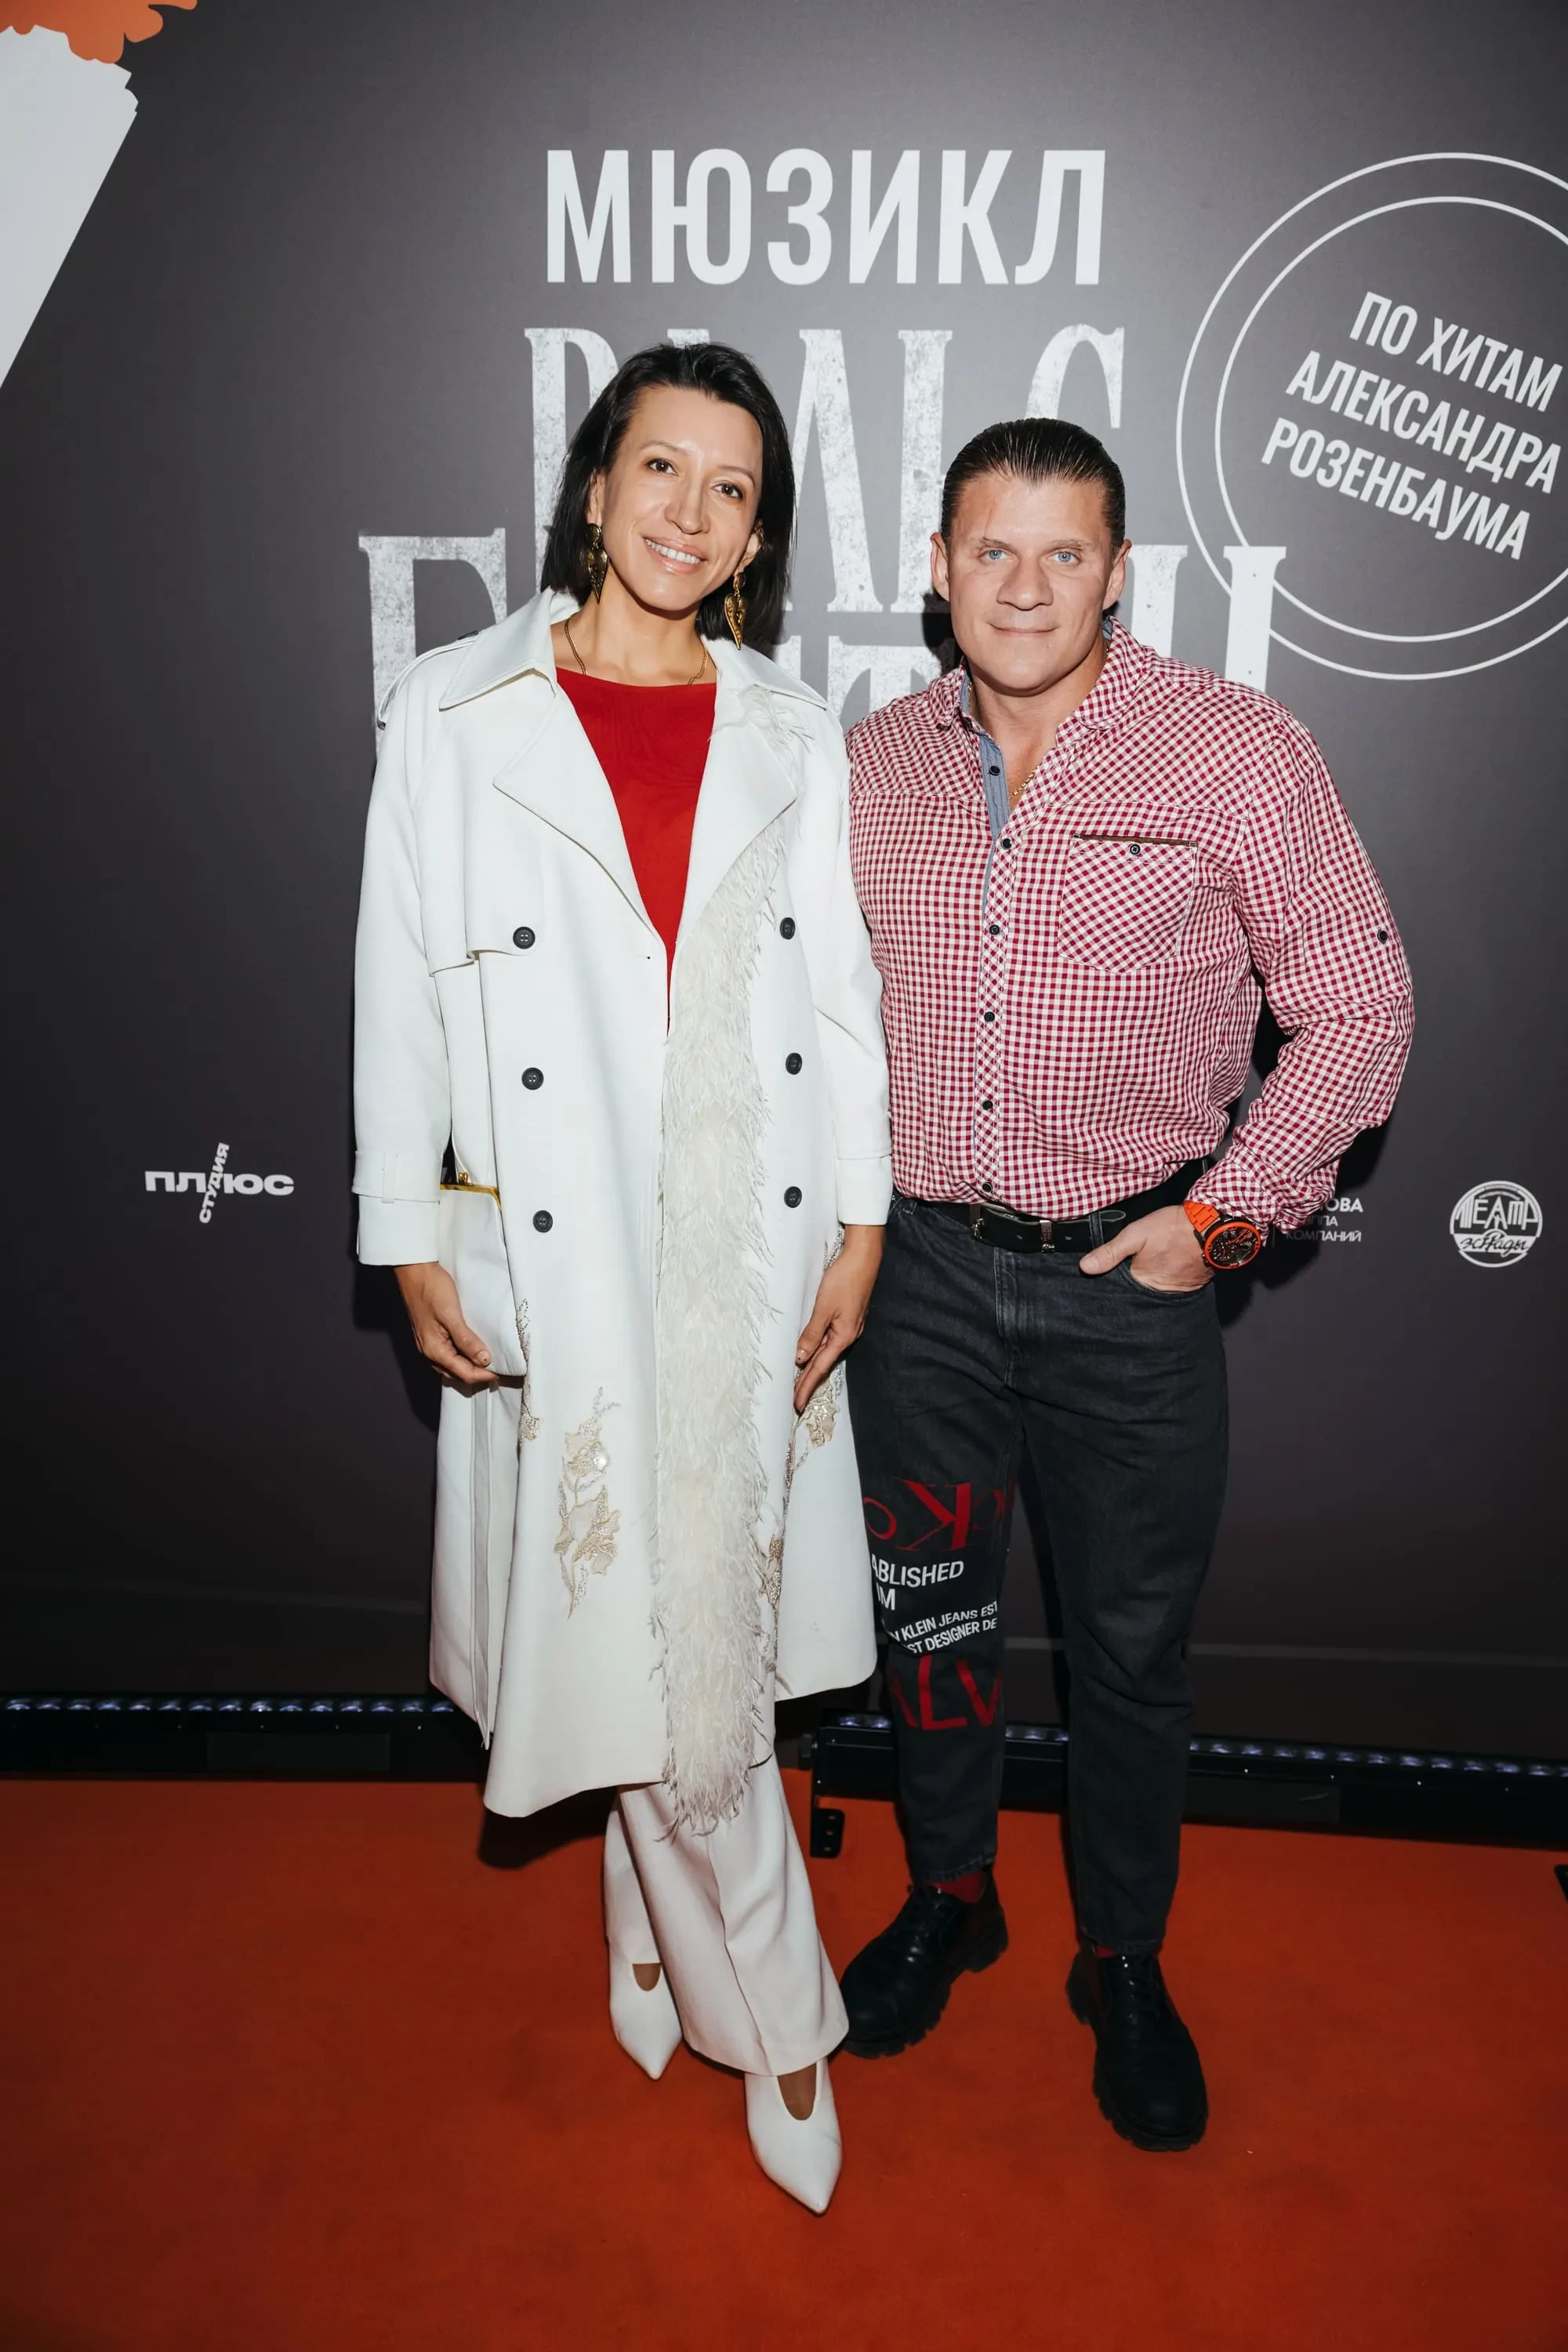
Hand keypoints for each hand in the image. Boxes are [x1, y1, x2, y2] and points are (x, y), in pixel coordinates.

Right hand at [395, 1262, 498, 1388]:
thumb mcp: (452, 1315)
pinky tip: (472, 1349)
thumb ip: (467, 1340)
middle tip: (500, 1367)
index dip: (486, 1375)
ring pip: (452, 1366)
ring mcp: (428, 1345)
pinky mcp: (430, 1335)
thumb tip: (484, 1360)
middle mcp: (429, 1353)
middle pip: (458, 1374)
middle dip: (479, 1374)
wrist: (414, 1270)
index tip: (504, 1370)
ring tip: (490, 1360)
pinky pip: (448, 1355)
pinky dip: (462, 1357)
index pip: (465, 1374)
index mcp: (435, 1351)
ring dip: (470, 1367)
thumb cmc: (431, 1289)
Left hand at [794, 1225, 883, 1410]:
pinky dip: (817, 1350)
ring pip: (825, 1352)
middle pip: (823, 1364)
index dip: (806, 1386)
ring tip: (799, 1383)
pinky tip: (810, 1353)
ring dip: (812, 1368)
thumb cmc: (845, 1280)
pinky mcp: (846, 1317)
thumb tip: (800, 1357)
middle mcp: (847, 1335)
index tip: (796, 1403)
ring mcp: (848, 1327)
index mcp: (843, 1337)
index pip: (819, 1368)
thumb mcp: (824, 1308)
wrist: (864, 1258)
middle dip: (808, 1382)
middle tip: (794, 1400)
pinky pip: (828, 1340)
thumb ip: (811, 1334)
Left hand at [1079, 1204, 1211, 1292]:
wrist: (1211, 1225)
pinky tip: (1164, 1270)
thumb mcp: (1135, 1235)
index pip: (1120, 1290)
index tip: (1103, 1278)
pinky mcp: (1191, 1286)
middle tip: (1128, 1271)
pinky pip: (1172, 1288)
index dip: (1112, 1283)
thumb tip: (1085, 1267)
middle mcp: (1158, 1293)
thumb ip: (1110, 1252)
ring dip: (1149, 1284)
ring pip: (1155, 1291)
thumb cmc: (1172, 1228)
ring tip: (1147, 1270)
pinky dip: (1166, 1281)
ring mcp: (1177, 1291)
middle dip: (1130, 1286)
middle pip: (1138, 1293)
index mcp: (1141, 1282)